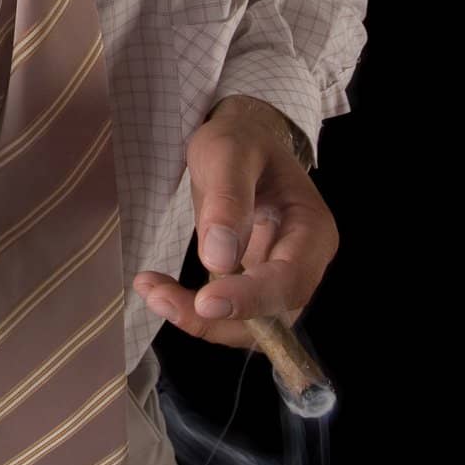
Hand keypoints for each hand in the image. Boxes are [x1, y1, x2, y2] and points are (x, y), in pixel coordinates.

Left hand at [132, 98, 338, 349]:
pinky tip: (157, 286)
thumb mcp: (228, 152)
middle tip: (160, 299)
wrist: (239, 140)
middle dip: (217, 320)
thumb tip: (220, 260)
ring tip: (151, 290)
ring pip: (248, 324)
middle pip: (272, 317)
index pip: (290, 281)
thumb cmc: (240, 140)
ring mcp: (278, 277)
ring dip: (199, 319)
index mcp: (312, 229)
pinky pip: (228, 311)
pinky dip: (193, 308)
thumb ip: (228, 199)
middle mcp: (303, 262)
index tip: (205, 302)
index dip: (251, 300)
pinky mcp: (251, 284)